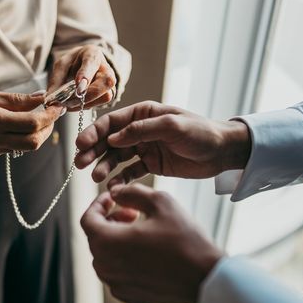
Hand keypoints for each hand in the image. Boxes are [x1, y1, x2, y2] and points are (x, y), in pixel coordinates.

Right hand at [0, 89, 63, 156]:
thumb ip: (16, 100)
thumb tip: (40, 97)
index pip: (32, 123)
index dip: (49, 116)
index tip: (57, 106)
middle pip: (34, 141)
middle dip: (48, 128)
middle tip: (51, 113)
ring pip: (27, 147)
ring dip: (39, 133)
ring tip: (39, 117)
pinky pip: (16, 147)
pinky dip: (25, 136)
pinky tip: (22, 124)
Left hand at [48, 45, 116, 109]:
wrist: (84, 65)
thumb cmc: (74, 63)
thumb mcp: (62, 66)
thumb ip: (56, 80)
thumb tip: (50, 98)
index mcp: (92, 54)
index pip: (92, 63)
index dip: (86, 74)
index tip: (78, 85)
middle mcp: (106, 68)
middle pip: (106, 82)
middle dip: (87, 95)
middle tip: (68, 101)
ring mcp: (109, 83)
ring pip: (105, 96)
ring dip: (86, 103)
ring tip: (69, 103)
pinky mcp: (108, 94)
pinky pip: (101, 104)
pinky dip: (86, 106)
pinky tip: (75, 104)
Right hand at [75, 101, 250, 187]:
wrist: (222, 152)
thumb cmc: (201, 132)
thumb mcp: (172, 126)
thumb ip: (142, 131)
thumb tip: (114, 138)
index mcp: (143, 114)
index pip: (111, 122)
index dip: (94, 133)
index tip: (81, 145)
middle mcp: (140, 130)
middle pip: (109, 141)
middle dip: (93, 151)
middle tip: (80, 164)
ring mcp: (144, 148)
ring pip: (117, 158)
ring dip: (104, 167)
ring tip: (96, 178)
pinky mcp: (151, 165)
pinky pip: (130, 173)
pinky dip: (120, 179)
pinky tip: (113, 187)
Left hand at [80, 183, 223, 302]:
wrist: (205, 278)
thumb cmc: (185, 239)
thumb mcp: (160, 202)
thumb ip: (131, 192)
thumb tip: (116, 192)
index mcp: (106, 242)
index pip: (87, 219)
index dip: (99, 204)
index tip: (113, 198)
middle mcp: (105, 267)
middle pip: (96, 237)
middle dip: (110, 220)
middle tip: (132, 213)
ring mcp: (116, 285)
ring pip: (106, 256)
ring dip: (117, 240)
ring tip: (142, 232)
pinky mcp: (129, 297)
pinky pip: (118, 273)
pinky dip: (125, 260)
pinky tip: (148, 253)